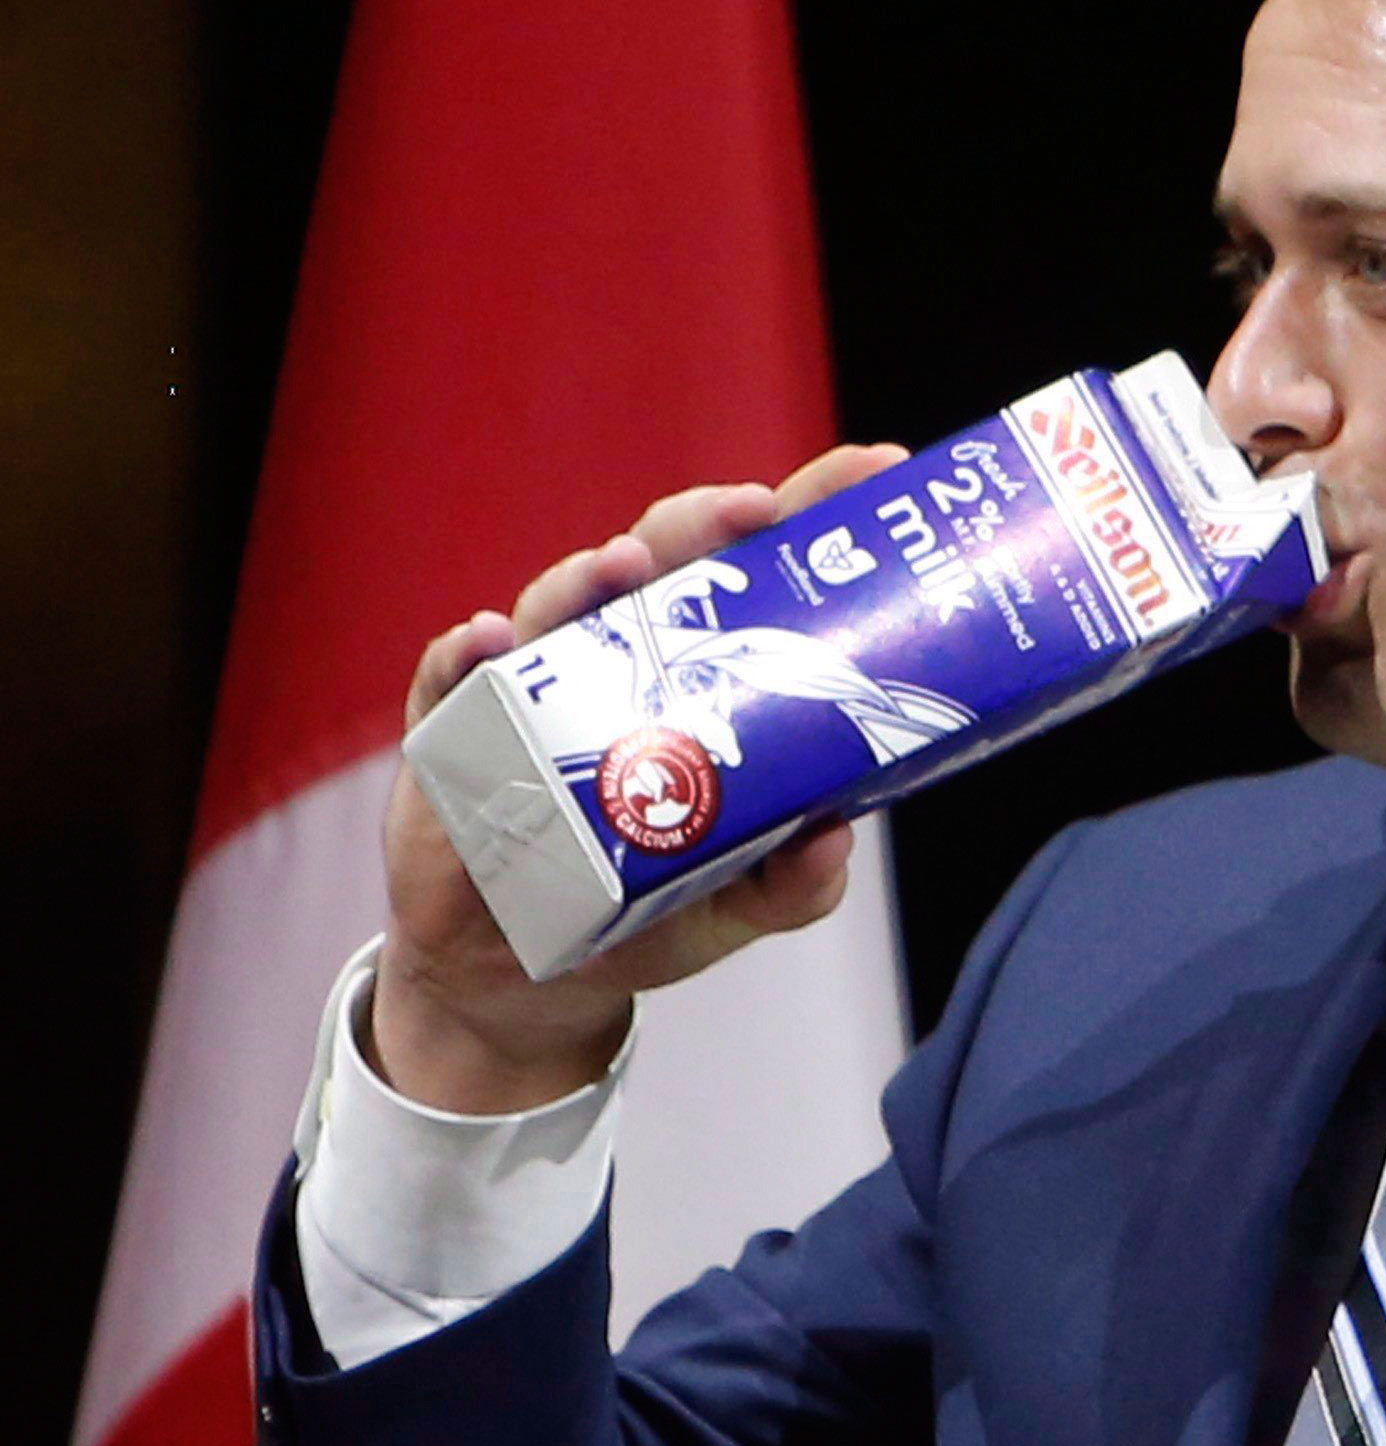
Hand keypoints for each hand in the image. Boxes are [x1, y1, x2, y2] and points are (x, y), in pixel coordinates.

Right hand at [369, 443, 908, 1113]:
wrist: (525, 976)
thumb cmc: (644, 906)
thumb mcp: (738, 902)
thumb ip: (795, 883)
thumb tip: (833, 843)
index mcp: (702, 672)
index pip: (761, 572)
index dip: (813, 512)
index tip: (875, 469)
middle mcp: (623, 657)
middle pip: (666, 558)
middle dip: (708, 520)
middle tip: (756, 509)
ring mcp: (536, 685)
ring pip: (560, 603)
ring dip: (589, 577)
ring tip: (624, 564)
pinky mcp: (455, 731)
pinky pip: (451, 679)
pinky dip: (466, 654)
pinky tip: (491, 641)